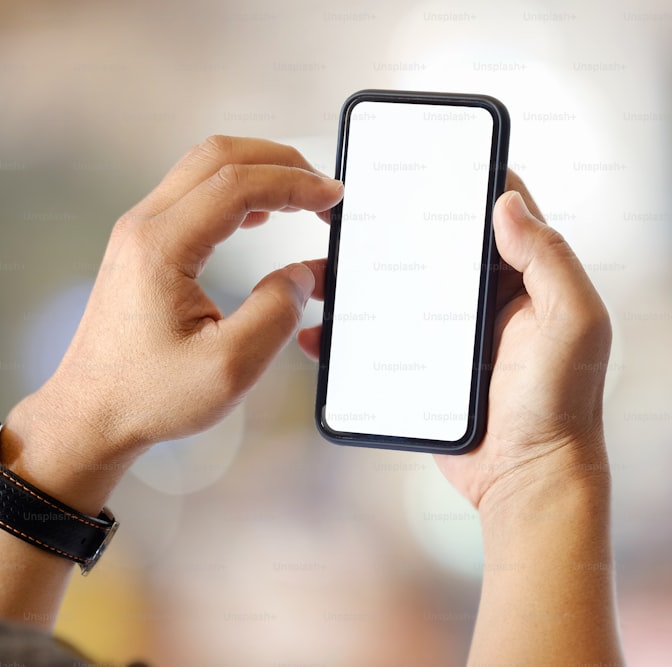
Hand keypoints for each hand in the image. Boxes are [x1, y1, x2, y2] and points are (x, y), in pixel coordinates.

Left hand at [2, 136, 342, 510]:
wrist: (93, 413)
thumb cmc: (146, 395)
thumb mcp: (230, 366)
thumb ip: (276, 313)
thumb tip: (301, 275)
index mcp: (162, 248)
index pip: (238, 186)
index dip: (294, 184)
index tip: (331, 198)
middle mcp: (145, 228)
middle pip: (219, 157)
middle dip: (281, 163)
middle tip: (322, 189)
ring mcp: (141, 233)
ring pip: (205, 168)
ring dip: (259, 173)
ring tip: (301, 197)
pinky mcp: (146, 246)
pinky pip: (196, 193)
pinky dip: (238, 191)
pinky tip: (262, 214)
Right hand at [298, 173, 613, 509]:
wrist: (529, 479)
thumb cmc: (563, 403)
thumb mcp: (573, 323)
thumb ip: (549, 259)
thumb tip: (507, 201)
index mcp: (526, 278)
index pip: (494, 211)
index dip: (461, 181)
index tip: (417, 161)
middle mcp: (488, 297)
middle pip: (433, 246)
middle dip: (392, 226)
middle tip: (344, 209)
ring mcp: (453, 333)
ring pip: (397, 288)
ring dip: (357, 277)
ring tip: (315, 268)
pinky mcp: (424, 368)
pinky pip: (379, 339)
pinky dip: (347, 334)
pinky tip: (317, 332)